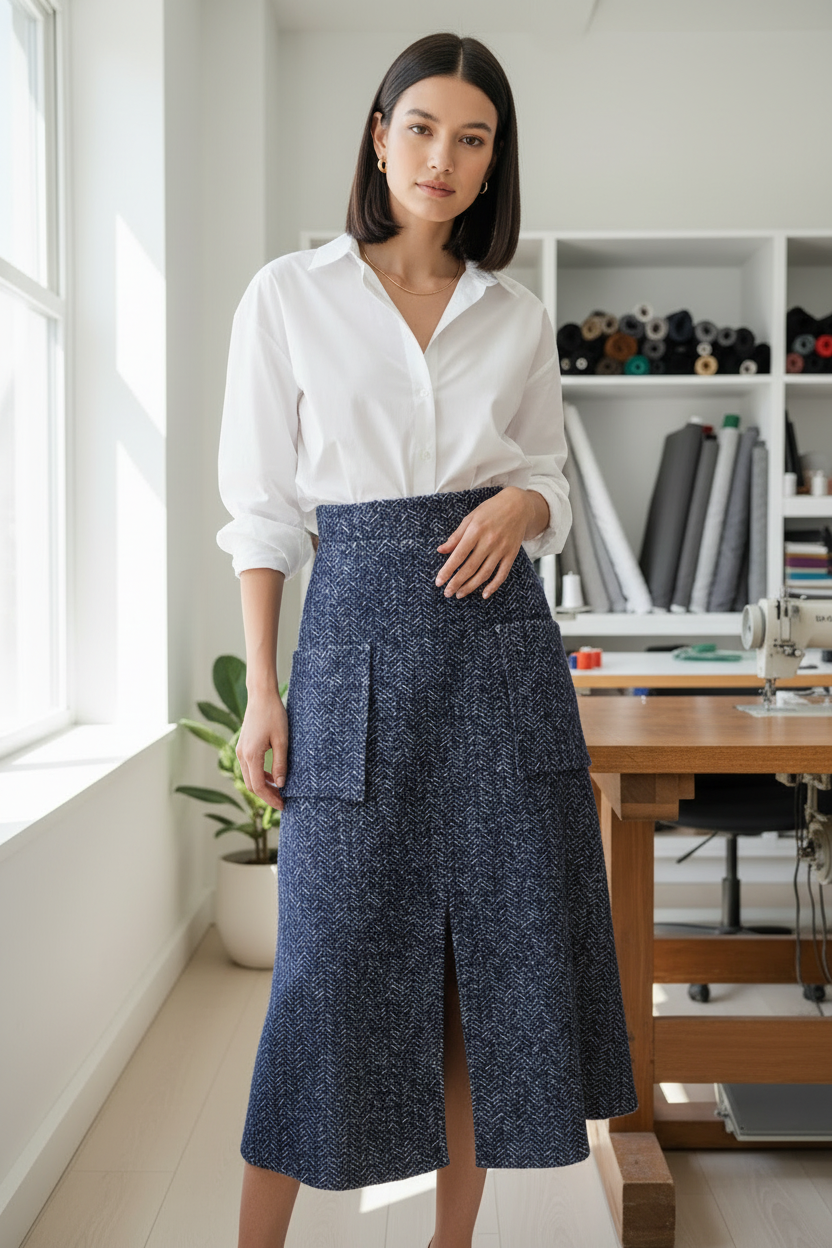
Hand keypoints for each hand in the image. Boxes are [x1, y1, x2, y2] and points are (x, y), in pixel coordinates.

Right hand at [236, 689, 288, 810]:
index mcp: (251, 755)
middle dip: (266, 796)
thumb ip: (280, 764)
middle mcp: (242, 755)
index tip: (283, 806)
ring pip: (249, 777)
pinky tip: (273, 776)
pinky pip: (249, 768)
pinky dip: (260, 776)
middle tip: (283, 802)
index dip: (270, 799)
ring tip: (279, 791)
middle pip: (251, 785)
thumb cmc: (274, 715)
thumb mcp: (282, 740)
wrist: (261, 696)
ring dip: (263, 786)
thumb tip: (281, 785)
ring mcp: (240, 751)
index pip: (258, 787)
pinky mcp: (243, 746)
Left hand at [434, 487, 547, 599]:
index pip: (458, 556)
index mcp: (476, 531)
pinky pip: (502, 574)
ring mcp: (501, 549)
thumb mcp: (470, 518)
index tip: (438, 582)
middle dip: (456, 583)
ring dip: (471, 587)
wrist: (518, 506)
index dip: (447, 571)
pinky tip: (484, 594)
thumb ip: (456, 536)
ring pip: (484, 573)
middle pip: (470, 568)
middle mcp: (489, 541)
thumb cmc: (490, 510)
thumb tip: (441, 551)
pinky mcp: (512, 554)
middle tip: (447, 593)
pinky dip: (493, 586)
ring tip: (460, 594)